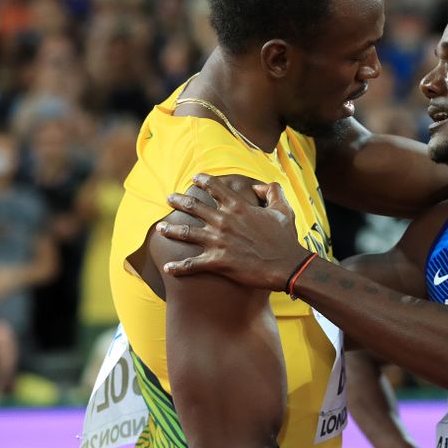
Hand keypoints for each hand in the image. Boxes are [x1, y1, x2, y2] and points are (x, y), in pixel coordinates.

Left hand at [156, 173, 310, 290]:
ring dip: (171, 230)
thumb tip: (259, 186)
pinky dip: (178, 267)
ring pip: (186, 233)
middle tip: (169, 198)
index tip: (195, 178)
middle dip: (179, 200)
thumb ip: (272, 191)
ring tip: (160, 228)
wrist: (287, 265)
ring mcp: (218, 241)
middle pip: (194, 206)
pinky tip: (168, 269)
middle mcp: (224, 221)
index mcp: (238, 207)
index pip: (215, 188)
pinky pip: (192, 264)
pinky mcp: (217, 262)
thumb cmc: (285, 238)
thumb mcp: (283, 208)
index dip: (203, 180)